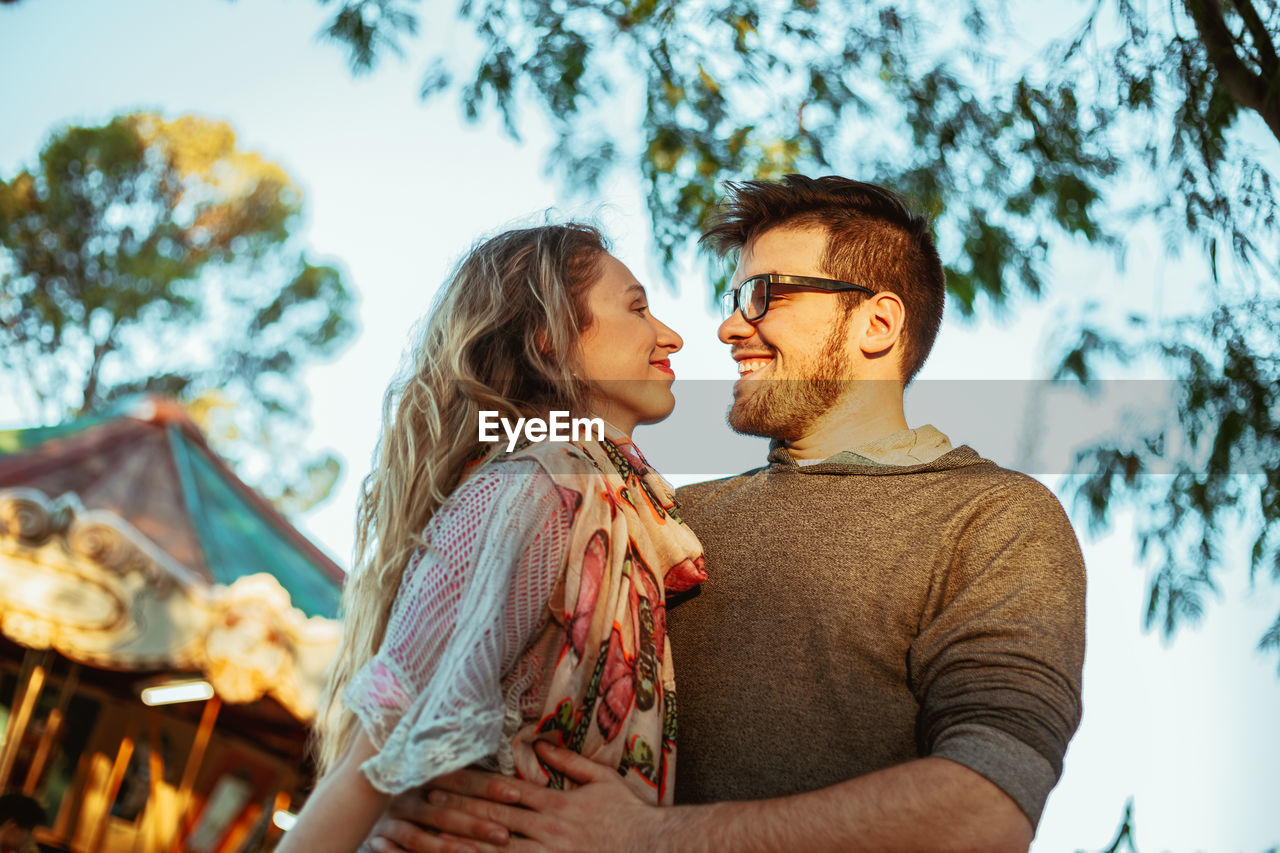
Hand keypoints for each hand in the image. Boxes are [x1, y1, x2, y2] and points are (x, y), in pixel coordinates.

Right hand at [365, 772, 521, 852]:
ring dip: (452, 847)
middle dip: (477, 822)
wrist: (351, 790)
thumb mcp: (426, 765)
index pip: (460, 777)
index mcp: (422, 768)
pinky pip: (400, 852)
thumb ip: (452, 761)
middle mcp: (405, 791)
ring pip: (422, 836)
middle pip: (446, 809)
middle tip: (504, 834)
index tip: (516, 794)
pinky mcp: (377, 838)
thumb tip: (486, 737)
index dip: (488, 786)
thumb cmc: (403, 773)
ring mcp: (389, 817)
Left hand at [397, 742, 660, 852]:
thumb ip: (570, 763)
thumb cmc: (631, 817)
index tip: (442, 777)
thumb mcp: (604, 781)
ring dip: (458, 843)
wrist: (656, 850)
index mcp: (556, 804)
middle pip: (490, 819)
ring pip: (493, 850)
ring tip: (426, 838)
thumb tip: (540, 744)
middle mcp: (547, 831)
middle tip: (419, 802)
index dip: (469, 785)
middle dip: (453, 810)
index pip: (503, 791)